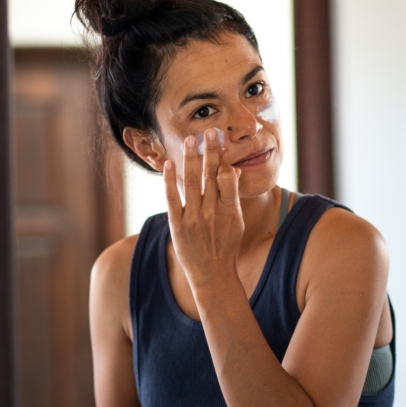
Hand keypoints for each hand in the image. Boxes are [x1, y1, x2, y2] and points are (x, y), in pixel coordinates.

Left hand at [164, 129, 244, 287]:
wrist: (212, 275)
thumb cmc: (226, 246)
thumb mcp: (237, 222)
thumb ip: (233, 196)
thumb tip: (232, 170)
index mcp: (230, 210)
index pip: (227, 178)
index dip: (223, 159)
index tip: (220, 142)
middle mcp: (212, 212)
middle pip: (211, 175)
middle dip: (211, 151)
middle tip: (211, 131)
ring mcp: (194, 219)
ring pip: (192, 182)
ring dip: (191, 159)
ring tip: (191, 139)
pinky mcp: (178, 225)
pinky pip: (173, 198)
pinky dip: (170, 181)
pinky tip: (169, 164)